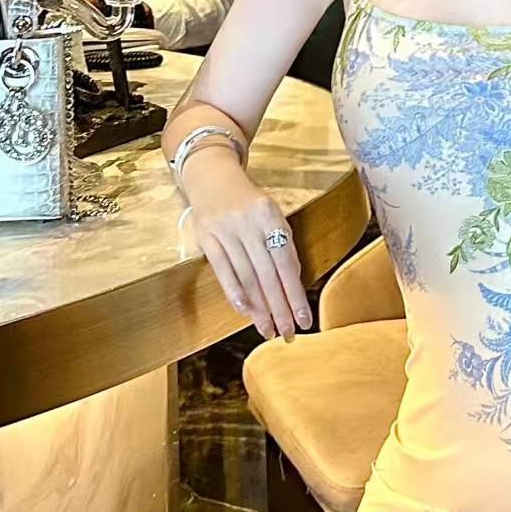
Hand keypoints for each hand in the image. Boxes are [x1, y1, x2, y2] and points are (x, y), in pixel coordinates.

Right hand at [181, 155, 311, 341]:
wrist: (212, 177)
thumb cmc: (249, 203)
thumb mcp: (272, 214)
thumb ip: (282, 245)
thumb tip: (294, 283)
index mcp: (270, 216)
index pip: (286, 263)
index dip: (295, 294)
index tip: (304, 319)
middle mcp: (248, 224)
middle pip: (267, 275)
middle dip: (280, 308)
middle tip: (289, 334)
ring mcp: (225, 231)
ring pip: (246, 277)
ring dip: (259, 308)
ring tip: (268, 330)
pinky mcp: (207, 238)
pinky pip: (223, 271)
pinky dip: (235, 293)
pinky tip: (245, 312)